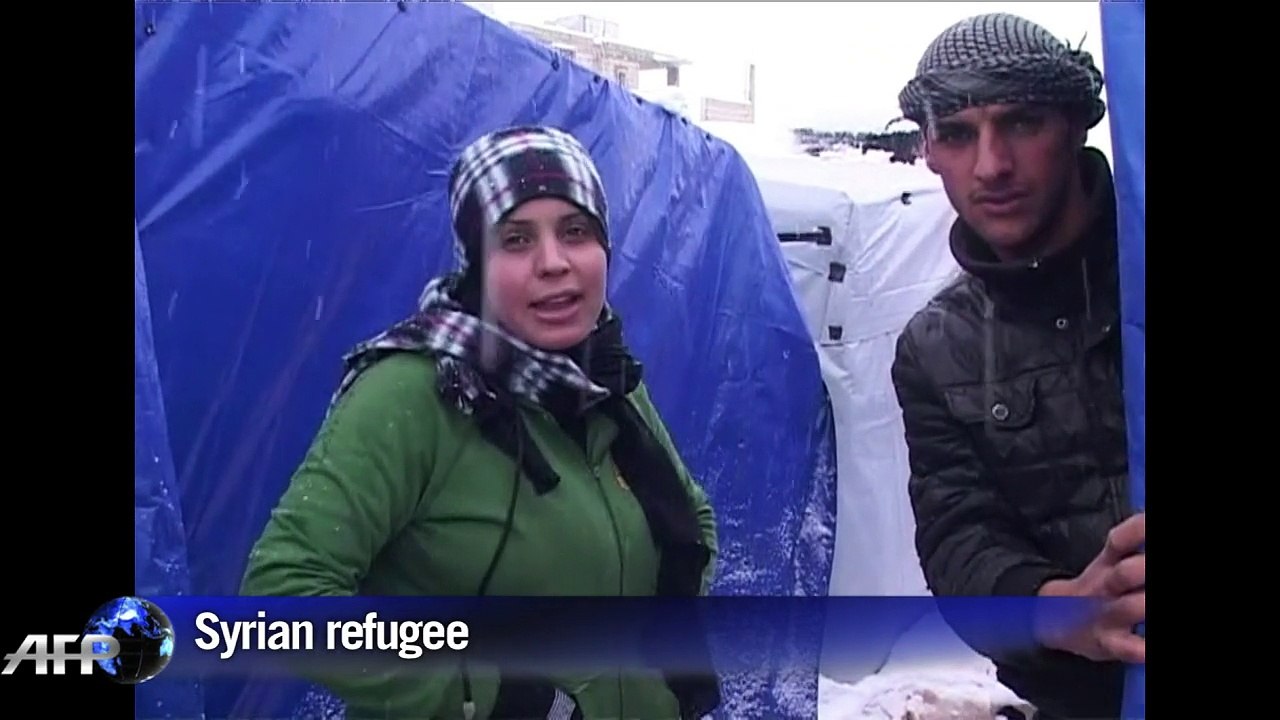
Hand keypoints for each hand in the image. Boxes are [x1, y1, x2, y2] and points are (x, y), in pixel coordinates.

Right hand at [1036, 513, 1144, 662]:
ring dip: (1146, 604)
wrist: (1052, 622)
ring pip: (1129, 607)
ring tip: (1151, 601)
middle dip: (1146, 569)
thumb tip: (1145, 525)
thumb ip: (1130, 544)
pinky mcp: (1108, 643)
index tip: (1150, 523)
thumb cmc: (1096, 591)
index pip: (1121, 540)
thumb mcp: (1106, 563)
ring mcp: (1106, 615)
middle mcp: (1106, 586)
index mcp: (1107, 564)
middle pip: (1125, 572)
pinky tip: (1148, 650)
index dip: (1140, 530)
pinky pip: (1126, 647)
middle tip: (1152, 568)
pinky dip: (1141, 650)